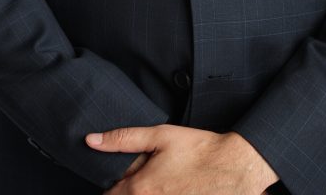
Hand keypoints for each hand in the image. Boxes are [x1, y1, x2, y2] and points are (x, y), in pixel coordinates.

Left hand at [84, 124, 279, 193]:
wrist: (234, 168)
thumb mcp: (159, 136)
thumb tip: (91, 140)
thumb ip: (122, 139)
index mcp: (139, 189)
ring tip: (157, 184)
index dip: (109, 188)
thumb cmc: (198, 150)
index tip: (115, 180)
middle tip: (141, 181)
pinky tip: (170, 190)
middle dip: (125, 193)